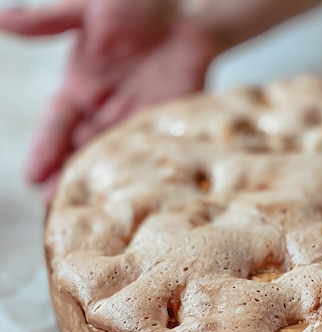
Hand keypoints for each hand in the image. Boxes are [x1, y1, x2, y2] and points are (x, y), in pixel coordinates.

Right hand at [0, 0, 216, 200]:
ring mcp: (136, 119)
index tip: (32, 175)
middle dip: (67, 176)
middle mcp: (104, 110)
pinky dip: (141, 172)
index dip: (45, 148)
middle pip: (81, 149)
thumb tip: (2, 21)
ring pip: (113, 157)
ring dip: (100, 181)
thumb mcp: (87, 10)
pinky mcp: (166, 124)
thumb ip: (49, 21)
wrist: (188, 13)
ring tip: (87, 207)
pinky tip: (135, 192)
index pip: (57, 124)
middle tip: (55, 204)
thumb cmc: (135, 5)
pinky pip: (151, 151)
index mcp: (79, 87)